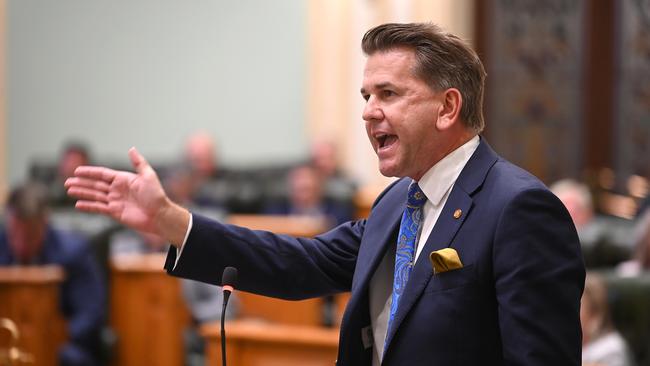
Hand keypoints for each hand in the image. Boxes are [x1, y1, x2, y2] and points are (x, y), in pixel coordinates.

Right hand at [65, 148, 188, 244]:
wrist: (160, 215)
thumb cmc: (156, 195)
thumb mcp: (148, 176)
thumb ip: (138, 163)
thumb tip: (131, 148)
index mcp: (123, 179)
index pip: (102, 174)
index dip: (89, 172)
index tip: (76, 171)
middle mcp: (117, 189)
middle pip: (95, 185)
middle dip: (81, 183)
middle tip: (67, 182)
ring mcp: (115, 201)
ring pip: (94, 196)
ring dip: (82, 193)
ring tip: (69, 190)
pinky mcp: (115, 212)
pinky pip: (98, 208)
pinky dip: (88, 206)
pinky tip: (77, 205)